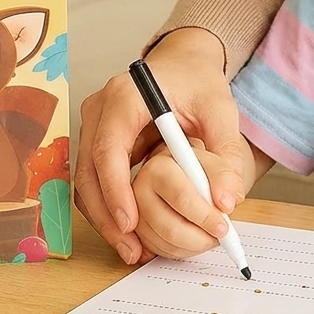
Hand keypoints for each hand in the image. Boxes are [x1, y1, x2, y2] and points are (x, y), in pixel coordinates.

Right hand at [73, 27, 247, 263]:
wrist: (184, 63)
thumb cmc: (199, 82)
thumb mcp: (220, 111)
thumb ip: (227, 152)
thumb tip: (228, 200)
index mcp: (125, 96)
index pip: (108, 147)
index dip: (115, 189)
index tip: (130, 222)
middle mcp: (100, 108)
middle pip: (88, 170)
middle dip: (106, 215)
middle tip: (130, 248)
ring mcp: (93, 125)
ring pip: (85, 181)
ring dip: (104, 218)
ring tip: (131, 250)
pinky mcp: (96, 140)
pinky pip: (94, 180)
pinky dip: (107, 208)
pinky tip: (130, 233)